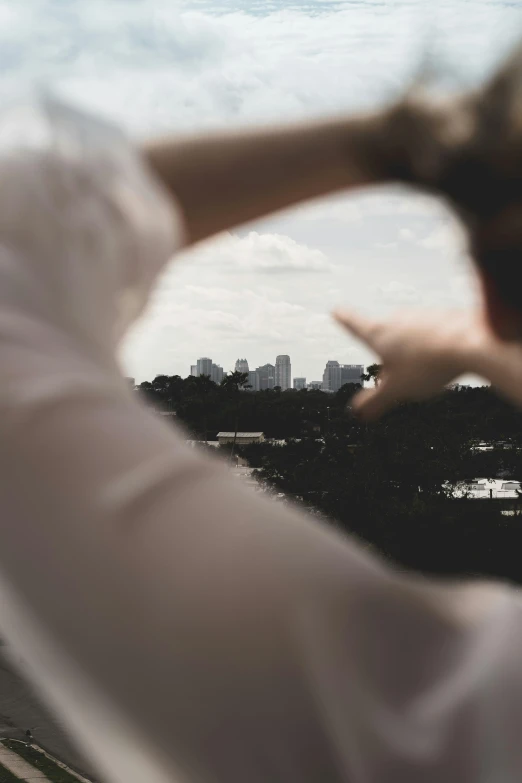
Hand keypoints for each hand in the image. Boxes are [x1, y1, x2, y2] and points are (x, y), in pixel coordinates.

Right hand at [333, 307, 521, 418]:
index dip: (344, 319)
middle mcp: (397, 318)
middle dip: (387, 351)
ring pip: (410, 334)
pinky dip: (434, 345)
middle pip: (385, 334)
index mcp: (378, 333)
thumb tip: (358, 413)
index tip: (336, 310)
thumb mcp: (396, 391)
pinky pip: (433, 333)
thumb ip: (374, 402)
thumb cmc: (427, 365)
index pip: (354, 324)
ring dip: (413, 350)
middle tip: (394, 373)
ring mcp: (421, 315)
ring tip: (426, 370)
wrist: (472, 344)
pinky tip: (445, 360)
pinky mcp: (444, 316)